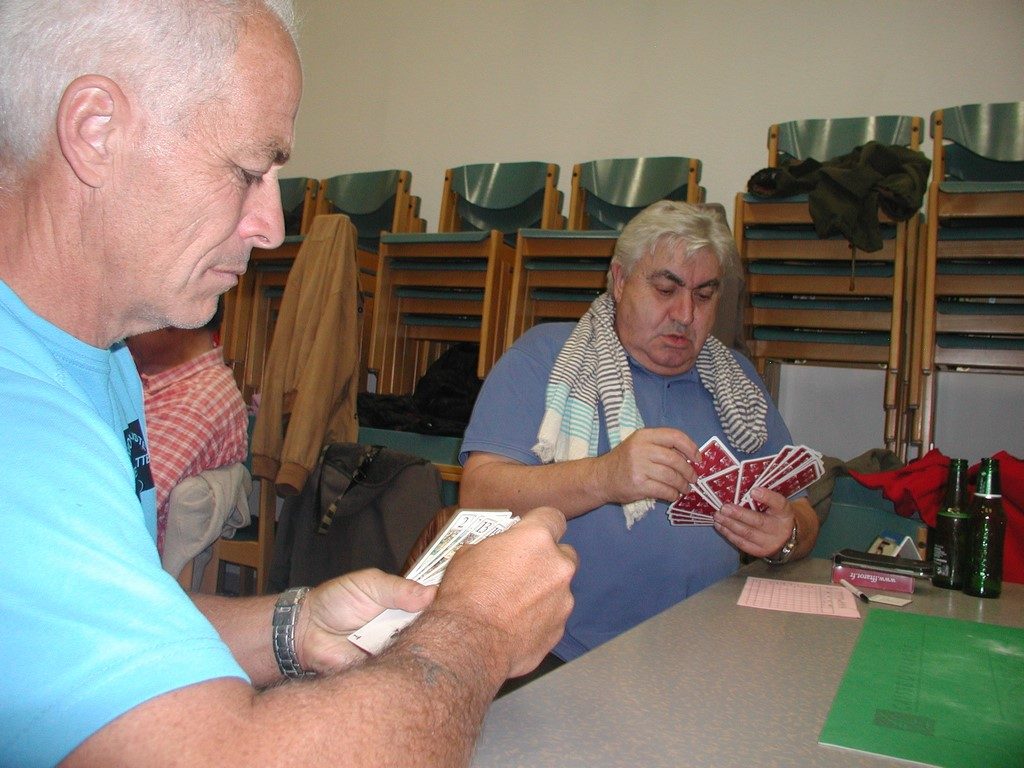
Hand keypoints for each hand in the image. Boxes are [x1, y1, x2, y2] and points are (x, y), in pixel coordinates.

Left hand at [299, 569, 436, 672]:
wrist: (306, 630)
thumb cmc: (336, 601)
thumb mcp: (370, 584)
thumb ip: (399, 589)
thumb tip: (432, 593)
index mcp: (405, 604)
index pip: (434, 604)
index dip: (445, 604)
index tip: (457, 602)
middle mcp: (405, 628)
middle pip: (432, 630)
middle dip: (436, 628)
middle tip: (439, 624)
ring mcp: (395, 650)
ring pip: (418, 651)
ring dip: (421, 647)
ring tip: (418, 641)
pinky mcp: (383, 670)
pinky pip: (399, 671)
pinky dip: (402, 666)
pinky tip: (404, 657)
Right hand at [430, 506, 576, 678]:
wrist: (469, 642)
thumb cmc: (465, 594)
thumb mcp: (469, 554)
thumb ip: (496, 546)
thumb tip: (497, 550)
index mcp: (536, 539)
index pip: (553, 517)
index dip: (540, 523)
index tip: (529, 532)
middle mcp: (558, 566)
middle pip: (563, 554)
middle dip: (547, 560)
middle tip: (522, 572)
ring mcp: (563, 599)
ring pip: (559, 588)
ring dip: (543, 591)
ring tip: (515, 605)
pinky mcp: (560, 628)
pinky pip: (554, 615)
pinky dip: (540, 617)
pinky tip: (517, 625)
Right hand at [596, 427, 699, 504]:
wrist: (601, 477)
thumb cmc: (624, 461)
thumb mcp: (640, 445)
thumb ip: (661, 447)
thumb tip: (691, 457)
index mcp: (644, 436)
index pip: (675, 436)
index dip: (691, 447)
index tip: (698, 459)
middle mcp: (641, 449)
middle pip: (675, 459)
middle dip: (689, 471)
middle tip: (693, 478)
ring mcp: (639, 467)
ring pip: (671, 476)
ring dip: (682, 485)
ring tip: (685, 488)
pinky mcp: (638, 485)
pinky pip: (664, 490)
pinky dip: (673, 494)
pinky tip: (674, 495)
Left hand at [712, 487, 795, 557]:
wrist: (786, 538)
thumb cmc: (775, 516)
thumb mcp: (775, 505)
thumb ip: (764, 498)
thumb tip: (739, 490)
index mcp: (785, 512)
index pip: (779, 503)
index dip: (767, 497)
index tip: (753, 491)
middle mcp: (780, 529)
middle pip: (759, 522)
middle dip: (739, 514)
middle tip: (724, 508)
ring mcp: (770, 543)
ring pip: (747, 533)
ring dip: (729, 524)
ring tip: (718, 516)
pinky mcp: (760, 551)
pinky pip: (741, 543)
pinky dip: (729, 534)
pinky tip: (720, 526)